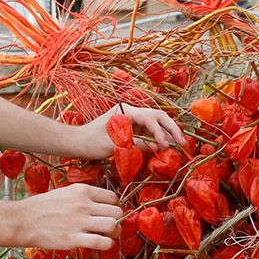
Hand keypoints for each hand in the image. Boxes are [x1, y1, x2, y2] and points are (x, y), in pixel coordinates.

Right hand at [13, 184, 122, 250]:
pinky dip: (107, 244)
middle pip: (117, 211)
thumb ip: (83, 197)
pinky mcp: (73, 239)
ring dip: (115, 232)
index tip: (109, 213)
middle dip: (118, 220)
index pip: (112, 197)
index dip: (114, 206)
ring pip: (113, 225)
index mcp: (82, 190)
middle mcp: (83, 204)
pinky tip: (103, 244)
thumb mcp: (65, 193)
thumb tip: (102, 205)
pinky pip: (102, 242)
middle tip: (112, 226)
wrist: (23, 220)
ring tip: (109, 236)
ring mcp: (79, 222)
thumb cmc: (42, 207)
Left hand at [68, 104, 186, 158]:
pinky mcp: (130, 126)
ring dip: (167, 131)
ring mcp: (130, 118)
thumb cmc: (90, 143)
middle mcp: (129, 111)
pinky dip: (157, 136)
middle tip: (182, 141)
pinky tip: (165, 145)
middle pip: (156, 115)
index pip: (149, 117)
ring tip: (179, 143)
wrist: (76, 142)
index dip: (160, 131)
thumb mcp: (113, 145)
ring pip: (154, 121)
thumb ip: (135, 144)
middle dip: (170, 128)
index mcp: (125, 111)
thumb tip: (156, 147)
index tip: (165, 145)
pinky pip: (148, 129)